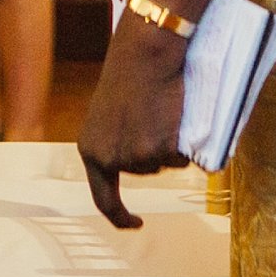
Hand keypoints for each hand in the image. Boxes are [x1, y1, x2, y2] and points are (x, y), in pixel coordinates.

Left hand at [78, 17, 192, 228]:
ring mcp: (136, 158)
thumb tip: (139, 162)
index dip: (119, 217)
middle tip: (154, 114)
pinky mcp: (160, 150)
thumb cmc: (129, 74)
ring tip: (161, 109)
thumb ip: (116, 141)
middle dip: (154, 149)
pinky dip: (184, 141)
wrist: (144, 52)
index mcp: (91, 150)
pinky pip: (181, 157)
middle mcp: (110, 159)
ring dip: (169, 143)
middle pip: (144, 172)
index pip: (103, 199)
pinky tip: (174, 114)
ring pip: (165, 164)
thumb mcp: (110, 115)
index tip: (136, 224)